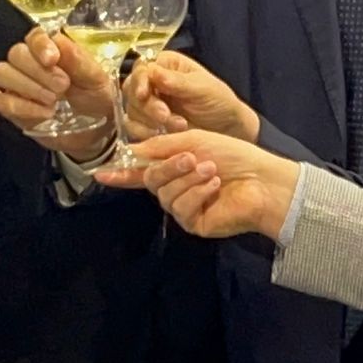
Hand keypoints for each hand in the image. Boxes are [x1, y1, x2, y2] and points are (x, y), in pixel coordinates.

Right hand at [0, 28, 115, 153]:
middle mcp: (30, 63)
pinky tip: (46, 113)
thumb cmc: (96, 99)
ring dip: (27, 86)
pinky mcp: (12, 108)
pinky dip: (24, 107)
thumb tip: (59, 42)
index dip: (39, 45)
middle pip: (16, 53)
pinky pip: (4, 101)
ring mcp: (17, 85)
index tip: (52, 59)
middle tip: (63, 86)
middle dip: (38, 70)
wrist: (96, 132)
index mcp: (52, 49)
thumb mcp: (97, 79)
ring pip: (2, 73)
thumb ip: (79, 61)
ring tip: (53, 100)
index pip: (34, 36)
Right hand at [95, 130, 297, 238]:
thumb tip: (129, 151)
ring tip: (210, 171)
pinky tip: (214, 186)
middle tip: (191, 158)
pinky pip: (180, 207)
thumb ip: (160, 146)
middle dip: (168, 167)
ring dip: (187, 179)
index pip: (140, 171)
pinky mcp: (193, 223)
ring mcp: (183, 206)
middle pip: (150, 179)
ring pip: (164, 194)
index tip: (99, 173)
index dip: (120, 173)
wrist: (263, 179)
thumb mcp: (194, 140)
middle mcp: (175, 188)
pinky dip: (197, 193)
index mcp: (174, 167)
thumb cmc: (234, 155)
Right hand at [122, 52, 257, 143]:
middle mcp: (152, 81)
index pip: (142, 68)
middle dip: (148, 105)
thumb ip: (178, 82)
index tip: (144, 94)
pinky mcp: (146, 123)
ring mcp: (147, 103)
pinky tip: (162, 135)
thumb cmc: (219, 102)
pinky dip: (144, 133)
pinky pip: (133, 127)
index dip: (140, 81)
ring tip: (178, 126)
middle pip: (132, 89)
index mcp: (166, 65)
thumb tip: (153, 71)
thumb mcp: (203, 89)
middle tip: (165, 116)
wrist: (227, 129)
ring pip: (131, 109)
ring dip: (150, 121)